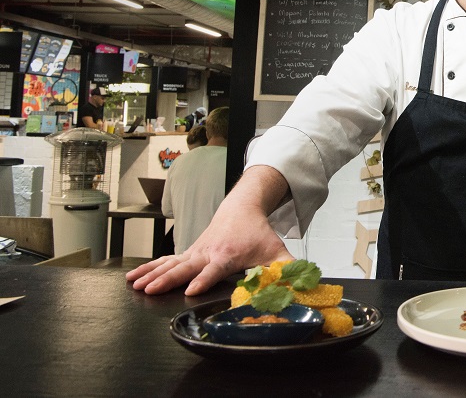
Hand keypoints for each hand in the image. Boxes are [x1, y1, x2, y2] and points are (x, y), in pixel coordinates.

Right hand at [127, 165, 293, 295]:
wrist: (241, 207)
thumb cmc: (258, 232)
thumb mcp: (275, 250)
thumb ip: (287, 267)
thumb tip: (302, 283)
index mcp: (227, 255)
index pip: (213, 270)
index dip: (203, 279)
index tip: (191, 290)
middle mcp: (207, 252)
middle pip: (185, 267)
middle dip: (167, 279)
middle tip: (150, 290)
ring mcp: (195, 251)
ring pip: (170, 263)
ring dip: (151, 274)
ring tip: (133, 285)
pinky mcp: (188, 251)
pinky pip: (166, 261)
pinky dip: (149, 268)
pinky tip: (133, 278)